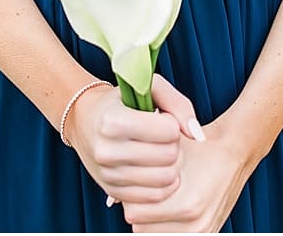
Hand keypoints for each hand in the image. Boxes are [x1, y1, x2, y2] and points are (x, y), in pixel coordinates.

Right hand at [68, 75, 205, 205]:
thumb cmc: (120, 102)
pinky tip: (155, 167)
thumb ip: (178, 103)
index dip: (171, 123)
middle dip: (173, 144)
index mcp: (112, 121)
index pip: (169, 130)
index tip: (160, 118)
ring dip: (171, 164)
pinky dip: (164, 182)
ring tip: (159, 150)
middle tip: (161, 136)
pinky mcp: (114, 191)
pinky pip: (156, 195)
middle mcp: (107, 150)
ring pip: (166, 178)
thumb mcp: (146, 87)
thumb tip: (197, 135)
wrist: (84, 120)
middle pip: (169, 156)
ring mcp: (109, 174)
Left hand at [122, 119, 251, 231]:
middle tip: (142, 187)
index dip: (129, 194)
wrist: (233, 152)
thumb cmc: (197, 147)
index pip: (133, 213)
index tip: (132, 179)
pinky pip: (170, 235)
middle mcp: (197, 224)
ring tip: (155, 195)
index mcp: (187, 203)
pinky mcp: (207, 234)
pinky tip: (166, 205)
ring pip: (153, 233)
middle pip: (141, 226)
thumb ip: (140, 172)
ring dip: (150, 218)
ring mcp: (203, 232)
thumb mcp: (167, 150)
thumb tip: (112, 200)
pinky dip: (163, 225)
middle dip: (137, 206)